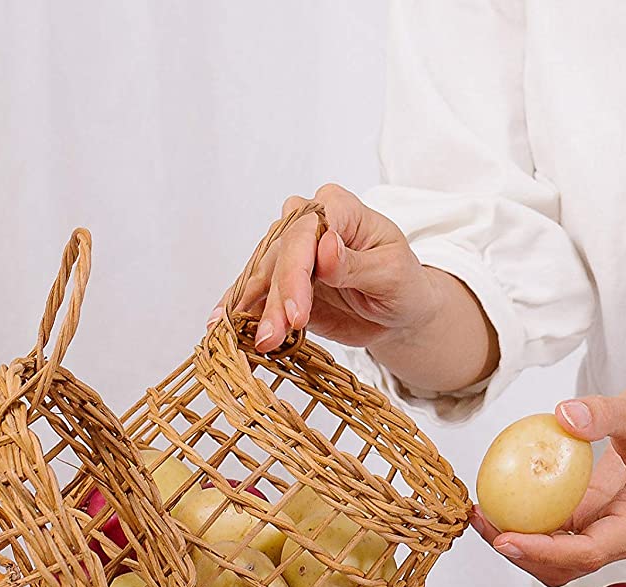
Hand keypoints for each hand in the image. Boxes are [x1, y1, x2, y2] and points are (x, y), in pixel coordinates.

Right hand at [216, 183, 443, 352]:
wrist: (398, 312)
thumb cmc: (403, 284)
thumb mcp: (392, 275)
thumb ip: (356, 263)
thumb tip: (325, 247)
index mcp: (338, 207)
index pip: (306, 232)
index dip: (297, 272)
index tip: (298, 313)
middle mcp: (308, 221)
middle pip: (279, 256)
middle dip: (274, 300)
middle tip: (270, 337)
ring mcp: (290, 250)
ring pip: (263, 276)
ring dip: (253, 310)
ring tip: (246, 340)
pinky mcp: (281, 281)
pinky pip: (256, 294)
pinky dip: (241, 312)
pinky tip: (223, 328)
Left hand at [470, 375, 625, 586]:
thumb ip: (603, 414)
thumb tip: (563, 417)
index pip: (588, 551)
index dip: (545, 552)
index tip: (508, 538)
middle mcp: (622, 529)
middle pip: (566, 564)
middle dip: (521, 554)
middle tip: (484, 523)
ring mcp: (608, 521)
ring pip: (558, 551)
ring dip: (520, 541)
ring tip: (485, 514)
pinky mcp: (596, 508)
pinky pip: (558, 524)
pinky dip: (529, 517)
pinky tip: (501, 496)